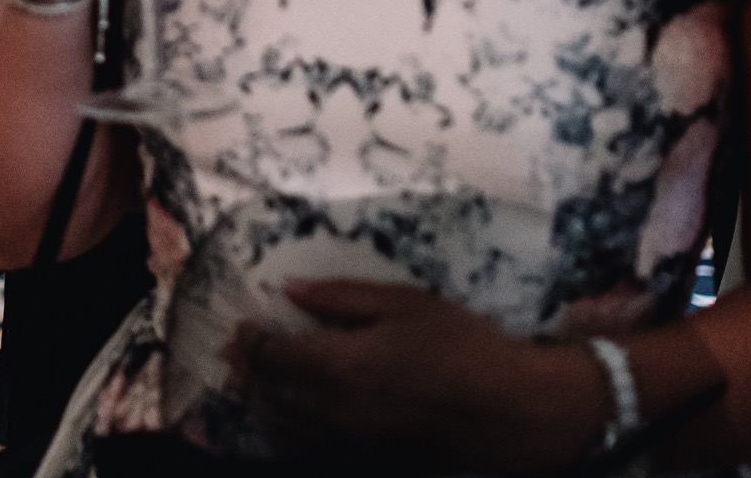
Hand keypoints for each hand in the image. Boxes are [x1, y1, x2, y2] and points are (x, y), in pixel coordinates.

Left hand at [226, 281, 604, 469]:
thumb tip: (290, 290)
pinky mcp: (366, 461)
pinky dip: (286, 434)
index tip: (243, 327)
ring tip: (256, 382)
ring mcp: (349, 443)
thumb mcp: (403, 303)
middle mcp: (334, 411)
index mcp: (339, 365)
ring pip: (283, 429)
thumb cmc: (462, 346)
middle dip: (248, 371)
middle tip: (240, 352)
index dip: (249, 340)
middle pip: (269, 393)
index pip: (271, 355)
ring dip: (262, 403)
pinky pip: (307, 452)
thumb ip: (340, 298)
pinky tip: (288, 419)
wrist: (510, 408)